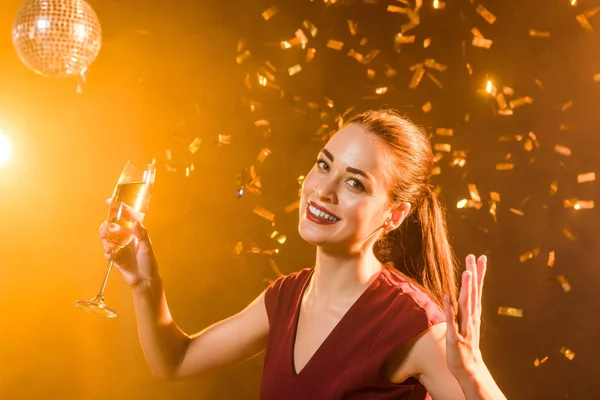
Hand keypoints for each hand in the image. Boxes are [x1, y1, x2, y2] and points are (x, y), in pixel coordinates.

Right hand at [100, 200, 158, 288]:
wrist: (145, 280)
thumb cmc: (149, 263)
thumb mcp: (147, 248)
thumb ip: (142, 235)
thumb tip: (136, 222)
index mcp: (136, 232)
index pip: (126, 216)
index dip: (119, 208)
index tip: (110, 201)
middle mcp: (126, 237)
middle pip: (113, 226)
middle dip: (107, 225)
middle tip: (105, 228)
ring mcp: (120, 246)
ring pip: (107, 237)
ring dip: (105, 238)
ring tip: (107, 243)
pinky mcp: (115, 257)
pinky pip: (107, 251)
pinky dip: (107, 251)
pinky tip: (111, 255)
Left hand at [443, 254, 486, 379]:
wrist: (468, 369)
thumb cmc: (465, 344)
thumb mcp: (466, 322)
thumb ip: (465, 306)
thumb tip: (466, 292)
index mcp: (473, 313)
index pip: (476, 289)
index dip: (478, 273)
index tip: (480, 257)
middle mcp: (471, 318)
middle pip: (472, 293)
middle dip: (473, 274)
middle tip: (474, 257)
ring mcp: (464, 327)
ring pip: (465, 305)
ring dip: (466, 289)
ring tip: (467, 272)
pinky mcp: (455, 337)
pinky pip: (451, 320)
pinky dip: (450, 308)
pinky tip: (447, 295)